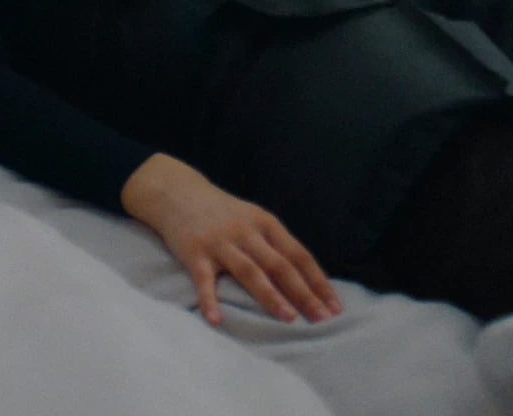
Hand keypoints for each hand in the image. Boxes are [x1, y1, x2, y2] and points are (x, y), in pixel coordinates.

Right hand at [121, 153, 342, 326]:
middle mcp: (247, 232)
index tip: (334, 304)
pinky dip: (210, 300)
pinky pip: (204, 281)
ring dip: (271, 296)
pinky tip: (217, 320)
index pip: (299, 255)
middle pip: (280, 265)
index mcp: (266, 223)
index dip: (318, 280)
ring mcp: (221, 243)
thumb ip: (274, 243)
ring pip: (251, 272)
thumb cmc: (223, 212)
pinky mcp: (195, 253)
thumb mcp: (254, 218)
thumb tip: (304, 276)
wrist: (179, 193)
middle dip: (304, 293)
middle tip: (322, 318)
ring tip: (289, 318)